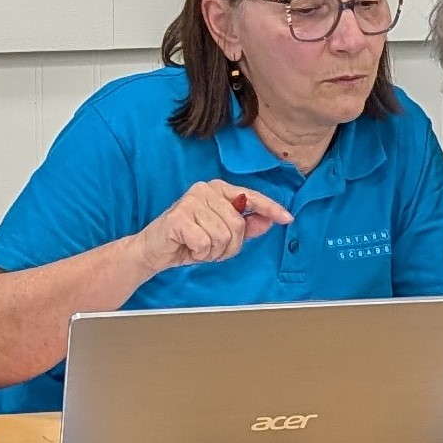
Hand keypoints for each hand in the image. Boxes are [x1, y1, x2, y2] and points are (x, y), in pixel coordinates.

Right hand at [136, 180, 289, 273]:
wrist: (154, 249)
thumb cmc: (188, 240)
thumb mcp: (221, 234)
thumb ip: (245, 226)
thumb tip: (268, 221)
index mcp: (218, 189)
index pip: (250, 197)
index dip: (270, 208)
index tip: (287, 218)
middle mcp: (205, 189)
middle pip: (238, 225)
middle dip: (229, 246)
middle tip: (211, 249)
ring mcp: (191, 201)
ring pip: (223, 236)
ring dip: (213, 251)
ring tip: (199, 247)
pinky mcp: (179, 216)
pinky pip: (206, 243)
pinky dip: (200, 253)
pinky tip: (189, 248)